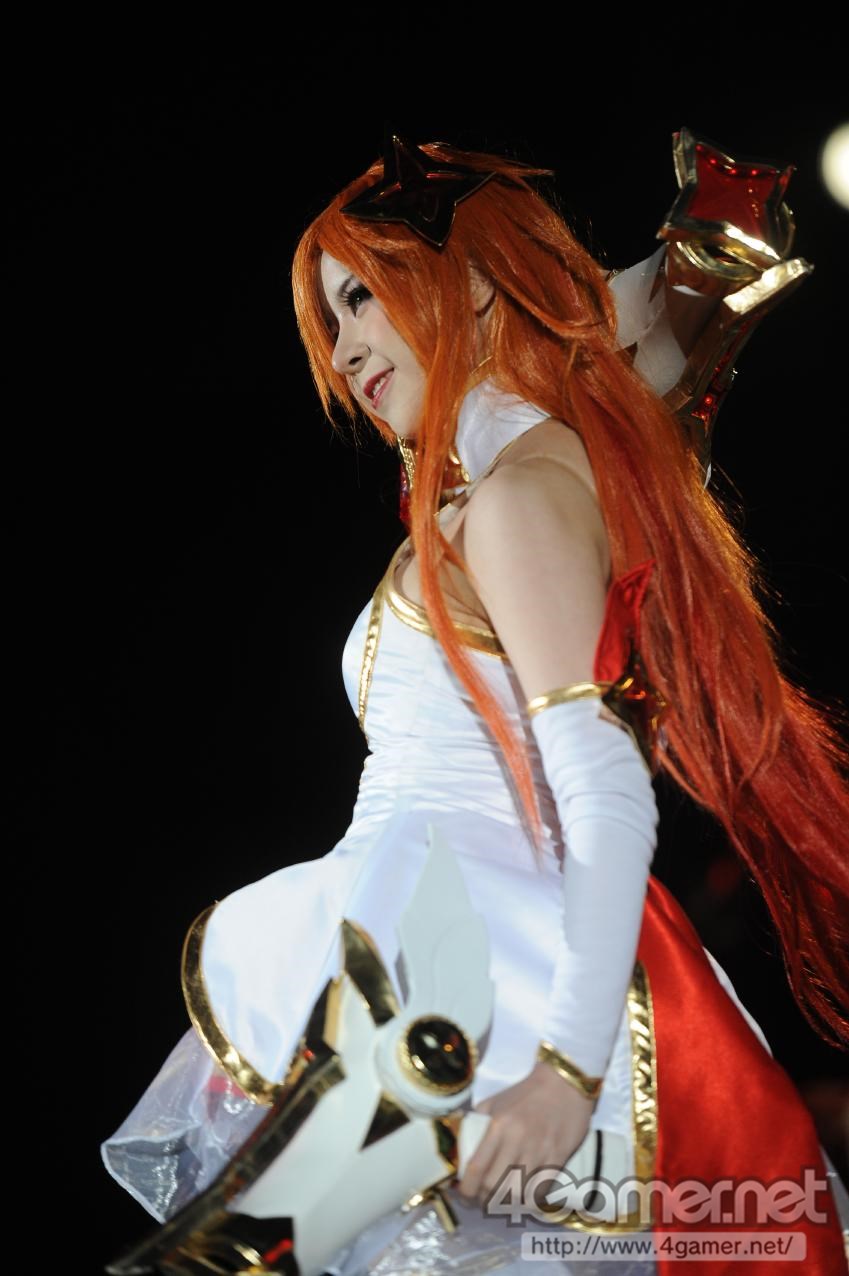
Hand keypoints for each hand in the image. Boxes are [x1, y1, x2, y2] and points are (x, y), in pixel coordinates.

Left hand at [456, 1061, 594, 1210]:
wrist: (564, 1083)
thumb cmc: (526, 1093)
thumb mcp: (495, 1101)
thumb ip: (478, 1122)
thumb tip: (463, 1143)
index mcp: (497, 1126)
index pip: (476, 1168)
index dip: (466, 1189)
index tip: (463, 1195)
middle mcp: (516, 1141)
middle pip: (494, 1186)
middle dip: (483, 1199)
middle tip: (482, 1199)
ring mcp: (539, 1152)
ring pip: (517, 1194)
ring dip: (506, 1203)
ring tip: (501, 1201)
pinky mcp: (558, 1159)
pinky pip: (540, 1191)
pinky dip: (529, 1201)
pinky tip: (524, 1198)